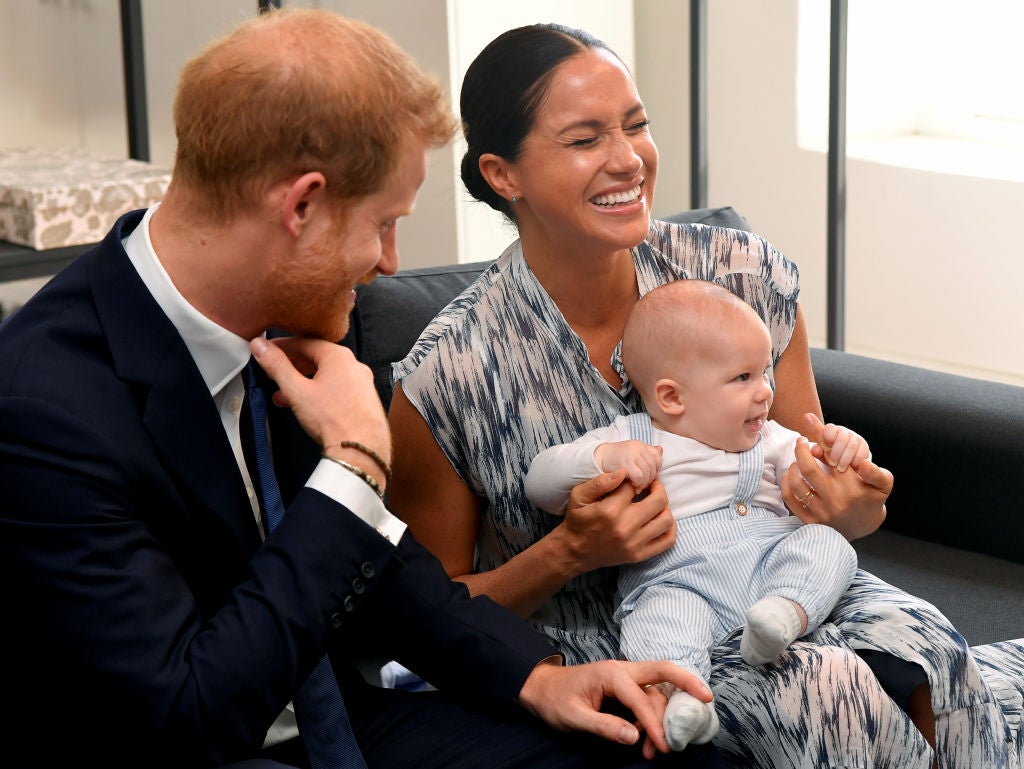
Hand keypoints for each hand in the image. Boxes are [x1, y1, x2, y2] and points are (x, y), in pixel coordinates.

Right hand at [250, 336, 390, 466]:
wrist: (361, 449)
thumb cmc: (333, 419)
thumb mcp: (297, 390)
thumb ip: (277, 366)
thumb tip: (261, 346)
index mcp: (339, 356)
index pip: (305, 342)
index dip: (282, 346)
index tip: (267, 350)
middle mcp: (354, 366)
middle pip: (316, 359)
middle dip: (291, 367)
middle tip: (273, 372)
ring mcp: (362, 383)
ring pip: (326, 376)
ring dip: (302, 383)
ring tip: (283, 396)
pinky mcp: (364, 400)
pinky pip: (336, 389)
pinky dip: (318, 393)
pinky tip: (305, 407)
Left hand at [517, 659, 712, 756]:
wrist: (541, 688)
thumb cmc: (555, 700)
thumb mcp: (574, 717)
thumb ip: (604, 726)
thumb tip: (634, 735)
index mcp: (611, 674)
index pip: (641, 698)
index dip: (654, 723)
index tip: (665, 745)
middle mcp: (622, 671)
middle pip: (662, 670)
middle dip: (686, 681)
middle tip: (707, 698)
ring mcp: (625, 678)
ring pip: (656, 691)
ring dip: (663, 716)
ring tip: (659, 749)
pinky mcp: (625, 688)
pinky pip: (648, 698)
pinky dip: (654, 716)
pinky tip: (651, 738)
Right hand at [559, 472, 675, 572]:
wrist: (574, 551)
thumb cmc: (577, 520)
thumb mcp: (579, 496)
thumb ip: (599, 482)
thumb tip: (623, 471)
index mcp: (610, 510)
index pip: (635, 485)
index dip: (635, 479)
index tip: (632, 480)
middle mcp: (625, 527)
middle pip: (659, 500)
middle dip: (657, 488)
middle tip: (651, 485)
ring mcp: (634, 543)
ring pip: (666, 520)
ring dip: (664, 507)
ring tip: (654, 503)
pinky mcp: (639, 555)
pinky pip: (667, 541)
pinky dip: (669, 529)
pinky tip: (659, 519)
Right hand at [594, 440, 662, 490]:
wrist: (596, 458)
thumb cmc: (615, 459)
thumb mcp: (632, 452)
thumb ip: (646, 452)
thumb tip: (661, 450)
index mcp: (640, 445)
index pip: (657, 456)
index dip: (656, 469)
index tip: (649, 477)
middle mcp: (637, 447)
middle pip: (653, 466)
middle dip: (650, 479)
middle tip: (643, 486)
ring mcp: (631, 455)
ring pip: (647, 472)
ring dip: (644, 483)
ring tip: (637, 487)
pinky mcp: (625, 464)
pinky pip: (639, 477)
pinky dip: (638, 484)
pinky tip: (632, 486)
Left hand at [782, 414, 892, 539]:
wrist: (863, 526)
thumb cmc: (872, 498)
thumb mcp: (884, 483)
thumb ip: (876, 471)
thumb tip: (862, 463)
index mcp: (852, 487)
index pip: (832, 458)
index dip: (821, 443)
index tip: (815, 436)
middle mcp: (835, 500)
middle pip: (808, 468)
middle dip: (801, 449)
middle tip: (801, 440)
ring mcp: (821, 511)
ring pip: (796, 483)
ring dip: (793, 466)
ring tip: (798, 460)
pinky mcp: (810, 521)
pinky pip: (790, 498)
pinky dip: (787, 482)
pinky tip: (792, 474)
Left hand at [809, 417, 869, 471]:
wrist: (844, 466)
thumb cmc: (828, 458)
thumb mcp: (821, 454)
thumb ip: (817, 451)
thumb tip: (815, 450)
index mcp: (830, 431)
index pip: (830, 429)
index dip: (828, 436)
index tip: (826, 446)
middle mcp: (843, 432)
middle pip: (842, 436)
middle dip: (837, 451)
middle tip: (832, 463)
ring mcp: (855, 439)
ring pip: (852, 445)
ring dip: (846, 458)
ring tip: (840, 468)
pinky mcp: (864, 447)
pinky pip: (862, 452)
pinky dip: (857, 460)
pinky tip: (852, 467)